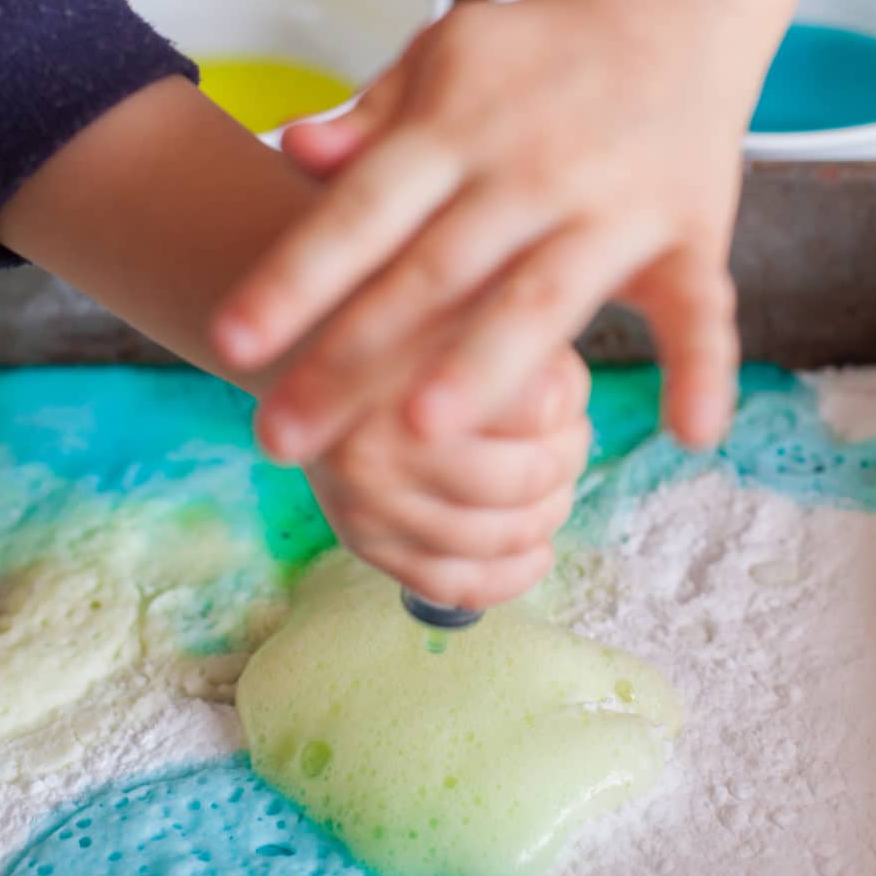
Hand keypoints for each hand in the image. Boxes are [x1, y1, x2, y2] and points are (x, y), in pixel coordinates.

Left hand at [209, 0, 846, 470]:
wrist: (668, 10)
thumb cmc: (530, 58)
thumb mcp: (442, 59)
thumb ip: (373, 118)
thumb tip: (293, 149)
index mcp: (458, 126)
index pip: (363, 212)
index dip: (295, 276)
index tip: (231, 342)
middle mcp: (530, 168)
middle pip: (431, 273)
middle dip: (354, 355)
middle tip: (281, 435)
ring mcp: (614, 204)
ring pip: (540, 297)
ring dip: (483, 364)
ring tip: (421, 434)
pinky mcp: (689, 233)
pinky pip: (701, 307)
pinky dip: (703, 366)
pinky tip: (691, 433)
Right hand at [307, 344, 590, 607]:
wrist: (303, 346)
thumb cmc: (402, 317)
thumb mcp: (457, 290)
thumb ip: (512, 328)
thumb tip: (567, 399)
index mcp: (407, 368)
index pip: (544, 408)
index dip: (571, 398)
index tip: (563, 388)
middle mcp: (377, 445)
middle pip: (529, 477)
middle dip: (568, 455)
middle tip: (568, 434)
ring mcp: (367, 504)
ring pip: (504, 535)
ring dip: (550, 510)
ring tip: (551, 479)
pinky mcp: (363, 543)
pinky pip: (459, 585)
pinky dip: (514, 575)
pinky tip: (537, 549)